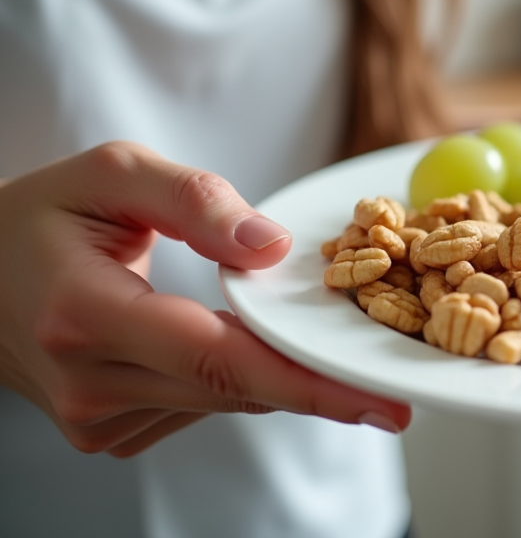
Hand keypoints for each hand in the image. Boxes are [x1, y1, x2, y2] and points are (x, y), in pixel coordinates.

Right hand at [0, 142, 411, 457]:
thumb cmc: (44, 215)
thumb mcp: (113, 173)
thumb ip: (196, 200)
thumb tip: (272, 247)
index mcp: (84, 314)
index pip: (217, 360)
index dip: (304, 382)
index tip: (374, 399)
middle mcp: (89, 383)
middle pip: (234, 390)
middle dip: (318, 385)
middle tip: (393, 389)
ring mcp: (96, 417)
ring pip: (225, 401)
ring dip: (277, 372)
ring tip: (311, 339)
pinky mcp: (109, 431)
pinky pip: (203, 405)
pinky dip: (238, 376)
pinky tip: (243, 342)